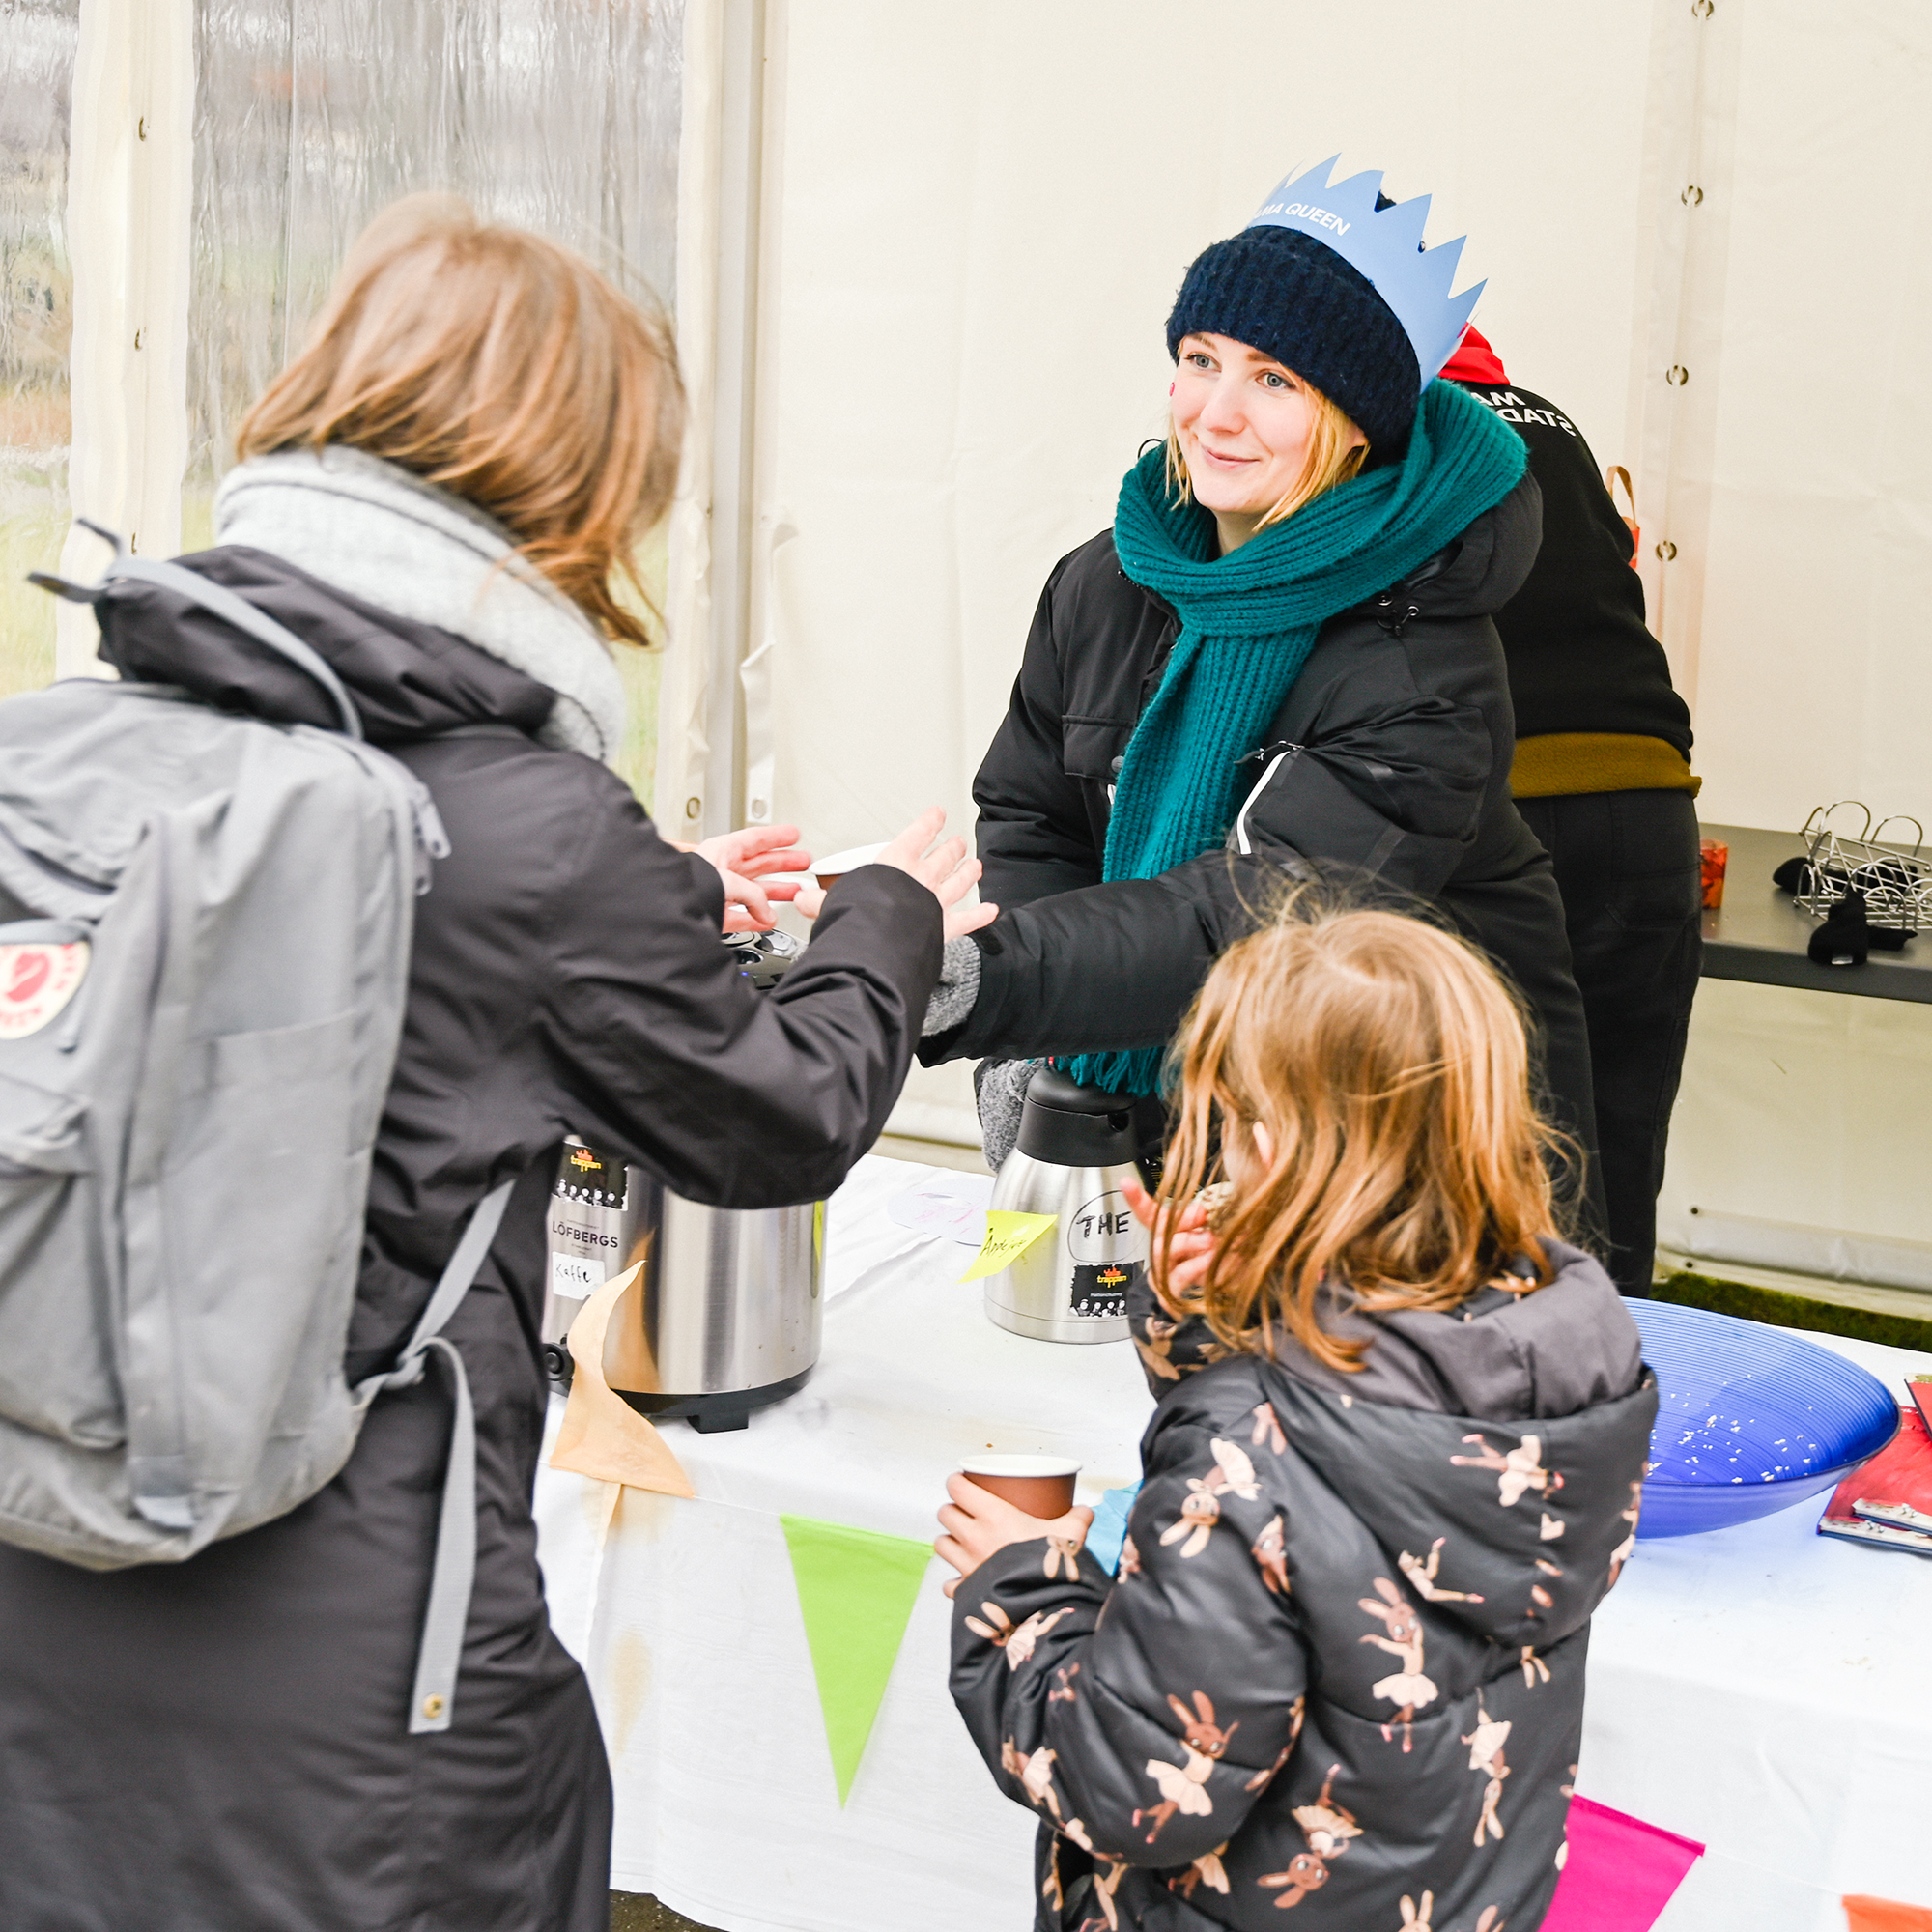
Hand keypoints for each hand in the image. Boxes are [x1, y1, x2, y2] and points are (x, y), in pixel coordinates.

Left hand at [689, 824, 813, 933]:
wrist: (667, 910)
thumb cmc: (688, 885)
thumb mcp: (728, 881)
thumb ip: (754, 896)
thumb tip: (767, 914)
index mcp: (723, 852)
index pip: (755, 839)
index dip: (776, 836)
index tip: (793, 834)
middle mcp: (722, 870)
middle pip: (759, 864)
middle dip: (783, 863)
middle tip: (802, 861)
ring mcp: (720, 893)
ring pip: (754, 891)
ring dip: (776, 891)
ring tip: (795, 891)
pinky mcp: (716, 915)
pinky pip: (742, 917)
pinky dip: (756, 919)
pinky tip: (767, 919)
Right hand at [791, 807, 997, 943]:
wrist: (880, 938)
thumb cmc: (860, 915)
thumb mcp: (831, 902)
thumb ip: (819, 899)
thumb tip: (802, 898)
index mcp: (895, 863)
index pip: (916, 835)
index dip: (928, 823)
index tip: (936, 814)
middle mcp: (921, 878)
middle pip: (942, 858)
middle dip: (951, 848)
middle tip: (958, 843)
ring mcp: (936, 902)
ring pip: (958, 882)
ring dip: (967, 873)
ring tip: (974, 866)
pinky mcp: (945, 927)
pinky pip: (968, 920)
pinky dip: (981, 915)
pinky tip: (992, 910)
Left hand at [934, 1473, 1092, 1598]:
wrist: (1043, 1607)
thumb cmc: (1051, 1569)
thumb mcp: (1071, 1534)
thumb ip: (1077, 1519)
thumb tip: (1084, 1512)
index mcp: (994, 1516)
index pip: (958, 1488)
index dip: (957, 1481)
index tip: (963, 1481)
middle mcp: (974, 1538)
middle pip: (945, 1513)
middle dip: (953, 1509)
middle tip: (966, 1512)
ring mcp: (966, 1566)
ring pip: (941, 1544)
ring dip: (950, 1541)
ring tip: (962, 1541)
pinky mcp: (966, 1592)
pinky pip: (949, 1584)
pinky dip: (955, 1581)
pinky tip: (966, 1579)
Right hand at [1123, 1175, 1216, 1298]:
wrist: (1220, 1297)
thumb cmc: (1216, 1262)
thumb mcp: (1214, 1236)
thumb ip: (1206, 1223)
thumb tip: (1201, 1211)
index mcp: (1170, 1234)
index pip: (1150, 1214)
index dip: (1137, 1199)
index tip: (1126, 1184)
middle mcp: (1162, 1252)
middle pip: (1158, 1231)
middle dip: (1179, 1221)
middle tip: (1202, 1216)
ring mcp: (1164, 1273)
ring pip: (1162, 1252)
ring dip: (1187, 1242)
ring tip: (1210, 1240)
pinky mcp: (1170, 1294)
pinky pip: (1175, 1279)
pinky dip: (1193, 1267)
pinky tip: (1207, 1260)